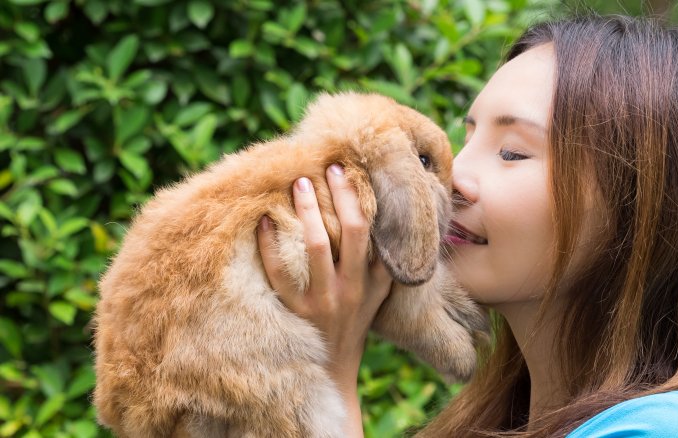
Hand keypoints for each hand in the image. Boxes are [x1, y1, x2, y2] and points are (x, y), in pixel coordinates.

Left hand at [256, 163, 392, 385]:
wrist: (334, 371)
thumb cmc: (355, 323)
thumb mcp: (376, 295)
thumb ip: (379, 262)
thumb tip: (375, 215)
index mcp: (373, 281)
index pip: (370, 232)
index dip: (357, 198)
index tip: (344, 171)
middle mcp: (351, 289)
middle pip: (348, 232)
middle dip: (336, 196)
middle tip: (322, 168)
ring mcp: (322, 302)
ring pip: (314, 247)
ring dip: (306, 211)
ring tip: (297, 184)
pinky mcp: (295, 313)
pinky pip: (278, 273)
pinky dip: (269, 244)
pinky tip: (263, 222)